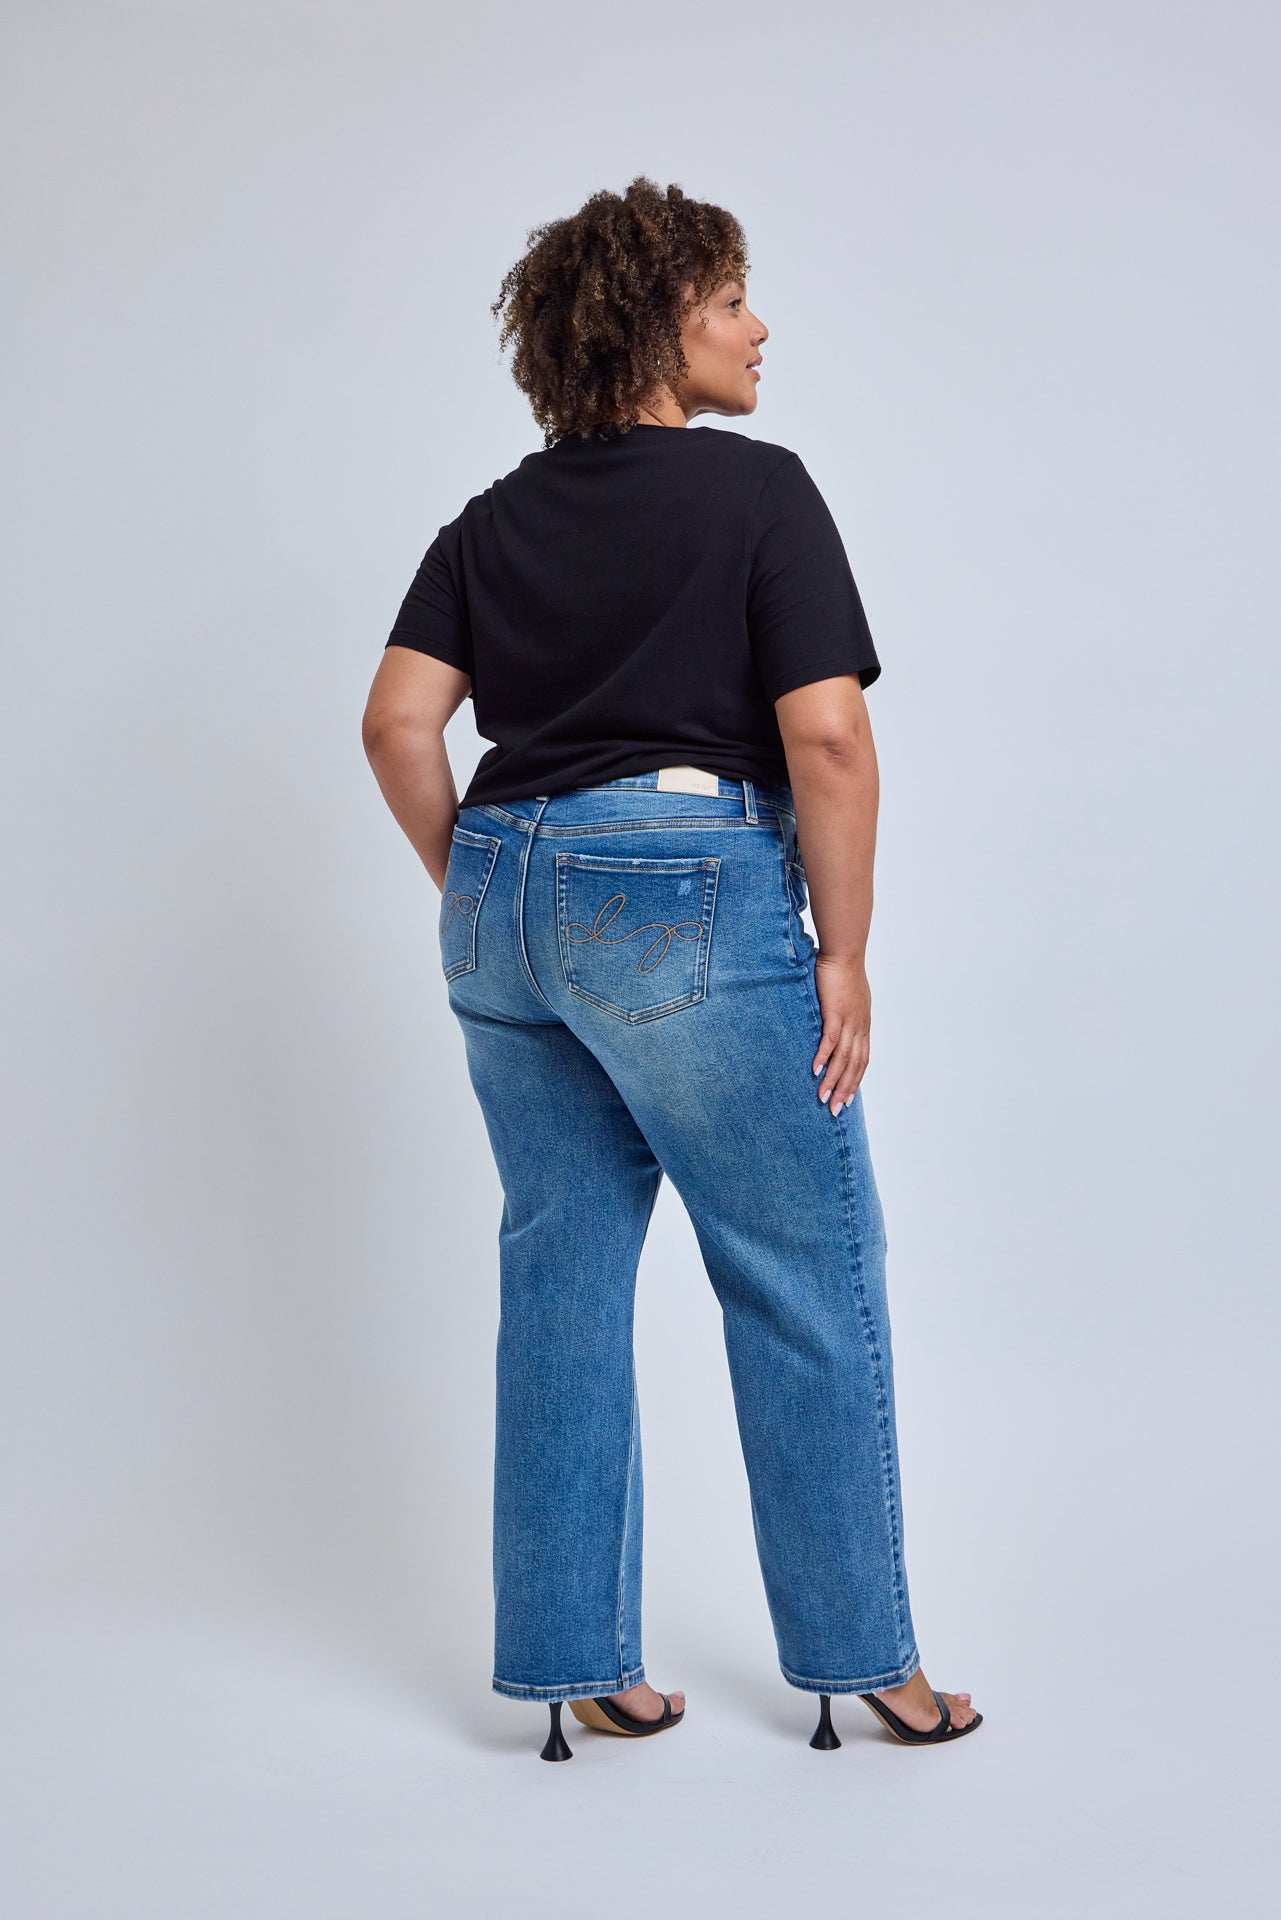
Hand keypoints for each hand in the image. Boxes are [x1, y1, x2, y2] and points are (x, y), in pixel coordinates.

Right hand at [811, 953, 869, 1115]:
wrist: (844, 952)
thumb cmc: (842, 971)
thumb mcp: (847, 997)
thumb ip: (842, 1012)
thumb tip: (833, 1021)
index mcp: (862, 1025)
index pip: (862, 1060)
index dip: (855, 1081)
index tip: (847, 1099)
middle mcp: (859, 1027)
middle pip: (855, 1066)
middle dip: (846, 1090)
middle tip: (836, 1111)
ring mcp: (849, 1021)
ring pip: (843, 1058)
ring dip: (833, 1080)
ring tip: (823, 1098)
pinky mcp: (835, 1012)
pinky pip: (830, 1040)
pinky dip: (823, 1057)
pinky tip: (815, 1071)